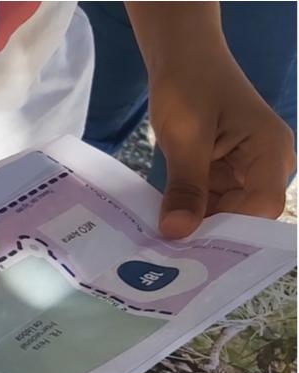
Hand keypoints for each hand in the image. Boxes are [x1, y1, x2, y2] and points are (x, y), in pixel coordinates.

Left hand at [147, 47, 294, 238]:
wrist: (182, 59)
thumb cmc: (190, 84)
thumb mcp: (185, 137)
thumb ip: (185, 186)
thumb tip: (178, 233)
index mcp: (270, 152)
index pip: (261, 208)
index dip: (227, 231)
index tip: (188, 248)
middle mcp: (265, 167)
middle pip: (243, 217)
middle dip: (206, 235)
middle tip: (165, 258)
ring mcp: (245, 173)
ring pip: (223, 216)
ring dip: (193, 228)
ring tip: (158, 247)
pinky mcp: (223, 176)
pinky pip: (208, 205)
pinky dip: (187, 214)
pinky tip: (161, 227)